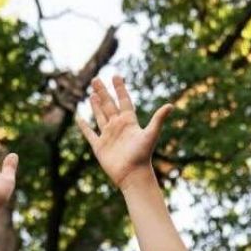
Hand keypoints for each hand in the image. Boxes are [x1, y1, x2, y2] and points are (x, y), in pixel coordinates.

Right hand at [76, 74, 174, 190]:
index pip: (124, 101)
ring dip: (96, 105)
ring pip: (100, 116)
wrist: (133, 175)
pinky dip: (84, 126)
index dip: (120, 89)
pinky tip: (79, 118)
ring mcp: (108, 135)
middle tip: (96, 79)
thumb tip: (171, 106)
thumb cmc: (142, 155)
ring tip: (92, 94)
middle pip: (109, 105)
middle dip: (103, 92)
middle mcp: (118, 126)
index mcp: (129, 122)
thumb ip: (158, 119)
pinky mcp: (99, 146)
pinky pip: (90, 133)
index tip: (116, 76)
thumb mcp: (151, 134)